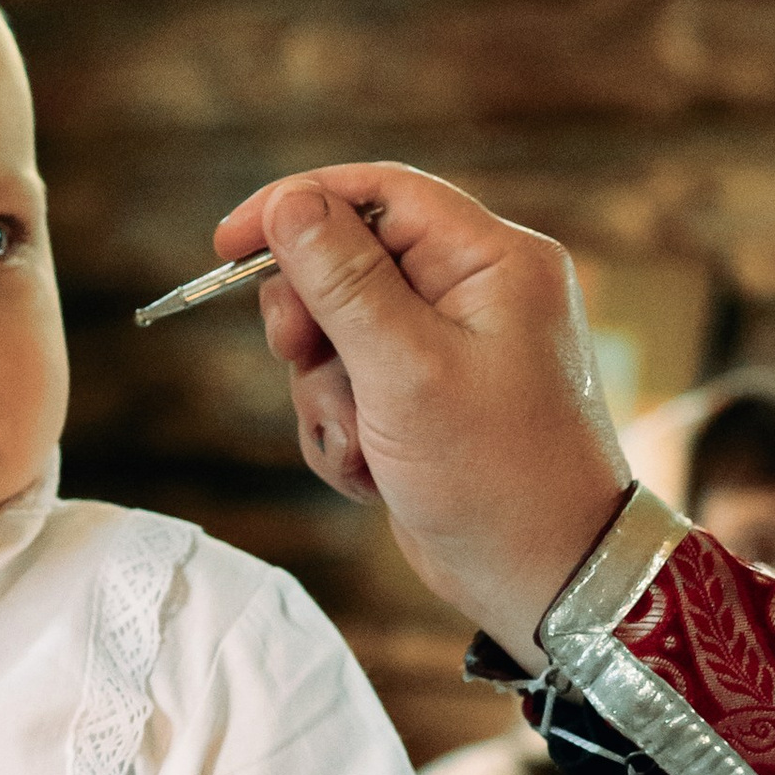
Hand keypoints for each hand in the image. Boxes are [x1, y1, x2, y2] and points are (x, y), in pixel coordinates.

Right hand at [209, 166, 629, 661]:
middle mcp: (476, 293)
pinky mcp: (428, 400)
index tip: (227, 242)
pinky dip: (345, 433)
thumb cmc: (495, 475)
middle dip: (313, 324)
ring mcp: (451, 349)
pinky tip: (373, 474)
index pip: (378, 194)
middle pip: (346, 265)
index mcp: (492, 261)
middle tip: (300, 359)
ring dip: (328, 396)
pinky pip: (352, 390)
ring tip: (363, 446)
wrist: (546, 580)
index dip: (297, 206)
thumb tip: (290, 202)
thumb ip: (343, 281)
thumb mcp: (405, 370)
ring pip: (338, 337)